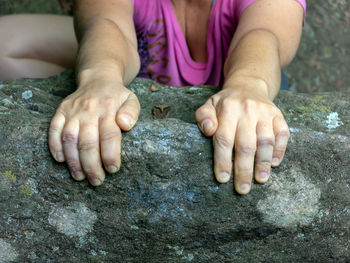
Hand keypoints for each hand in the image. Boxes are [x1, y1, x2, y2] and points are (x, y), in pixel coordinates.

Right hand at [48, 78, 139, 185]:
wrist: (97, 79)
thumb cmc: (117, 96)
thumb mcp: (131, 99)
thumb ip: (132, 112)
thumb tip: (125, 125)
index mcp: (109, 110)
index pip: (109, 136)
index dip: (110, 155)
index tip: (112, 170)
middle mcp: (89, 111)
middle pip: (88, 142)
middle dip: (92, 165)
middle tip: (97, 181)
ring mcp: (73, 111)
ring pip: (69, 138)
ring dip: (73, 160)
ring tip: (79, 177)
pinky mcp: (61, 111)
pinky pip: (54, 129)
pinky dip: (54, 146)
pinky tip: (60, 160)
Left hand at [195, 80, 289, 194]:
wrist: (249, 87)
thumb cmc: (225, 103)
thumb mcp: (209, 105)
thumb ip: (203, 117)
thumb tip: (208, 130)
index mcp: (228, 109)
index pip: (224, 138)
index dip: (223, 160)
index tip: (223, 179)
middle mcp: (247, 110)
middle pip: (246, 144)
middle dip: (244, 169)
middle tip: (242, 189)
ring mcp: (265, 112)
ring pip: (266, 141)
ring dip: (263, 163)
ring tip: (260, 180)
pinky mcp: (278, 115)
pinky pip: (282, 134)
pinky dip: (280, 150)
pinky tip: (273, 164)